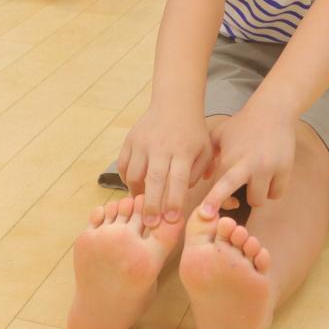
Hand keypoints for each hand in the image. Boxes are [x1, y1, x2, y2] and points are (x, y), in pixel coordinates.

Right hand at [117, 106, 213, 226]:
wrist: (175, 104)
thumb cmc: (193, 133)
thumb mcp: (205, 150)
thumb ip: (198, 174)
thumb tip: (182, 196)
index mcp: (183, 151)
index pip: (178, 180)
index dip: (174, 202)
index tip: (171, 220)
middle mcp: (161, 147)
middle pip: (154, 180)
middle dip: (152, 205)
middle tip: (151, 224)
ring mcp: (143, 143)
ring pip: (135, 174)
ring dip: (137, 193)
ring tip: (142, 205)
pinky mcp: (130, 140)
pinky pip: (123, 165)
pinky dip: (126, 179)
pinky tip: (134, 186)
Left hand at [199, 104, 295, 216]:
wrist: (273, 111)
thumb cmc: (243, 124)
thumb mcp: (220, 135)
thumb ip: (209, 157)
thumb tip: (205, 178)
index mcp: (230, 158)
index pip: (218, 187)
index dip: (214, 200)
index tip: (205, 213)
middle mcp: (249, 165)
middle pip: (238, 193)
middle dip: (229, 204)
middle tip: (229, 207)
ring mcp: (268, 168)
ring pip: (259, 199)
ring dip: (255, 195)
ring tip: (254, 182)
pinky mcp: (285, 169)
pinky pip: (276, 193)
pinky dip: (272, 190)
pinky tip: (269, 178)